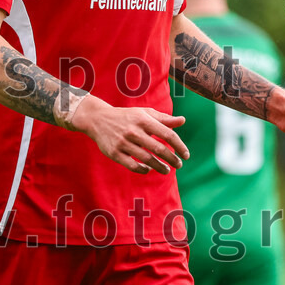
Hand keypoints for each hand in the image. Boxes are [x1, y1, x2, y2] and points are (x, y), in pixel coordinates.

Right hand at [71, 96, 189, 174]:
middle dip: (172, 159)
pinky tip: (149, 169)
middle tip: (179, 165)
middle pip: (158, 148)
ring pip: (146, 159)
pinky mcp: (114, 153)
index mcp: (144, 120)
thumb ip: (164, 119)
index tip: (186, 155)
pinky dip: (142, 169)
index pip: (167, 134)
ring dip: (159, 166)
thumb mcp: (145, 113)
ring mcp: (123, 143)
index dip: (179, 146)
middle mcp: (134, 131)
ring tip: (167, 170)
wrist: (98, 119)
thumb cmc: (127, 116)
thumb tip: (182, 121)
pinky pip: (132, 165)